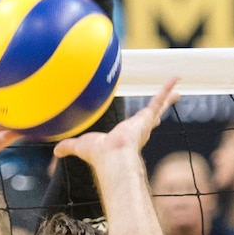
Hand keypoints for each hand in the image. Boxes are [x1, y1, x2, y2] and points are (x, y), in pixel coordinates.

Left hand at [53, 78, 179, 165]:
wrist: (111, 157)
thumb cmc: (98, 155)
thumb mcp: (81, 146)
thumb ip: (69, 147)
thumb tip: (56, 151)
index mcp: (125, 137)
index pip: (134, 129)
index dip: (139, 124)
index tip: (144, 120)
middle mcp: (138, 130)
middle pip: (151, 118)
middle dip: (158, 112)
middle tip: (165, 105)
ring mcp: (144, 123)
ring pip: (158, 107)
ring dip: (167, 98)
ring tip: (177, 89)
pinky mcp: (146, 117)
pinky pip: (159, 98)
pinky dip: (167, 89)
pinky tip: (176, 77)